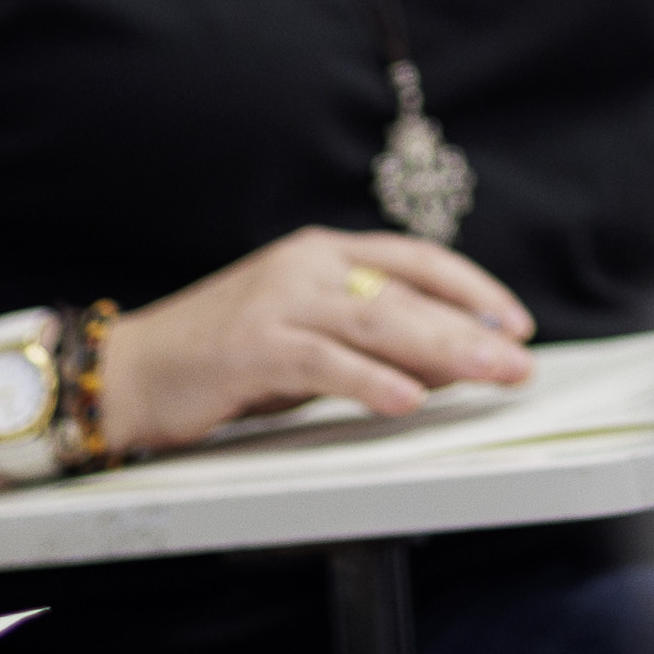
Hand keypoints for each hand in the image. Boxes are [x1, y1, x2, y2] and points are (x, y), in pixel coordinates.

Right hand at [93, 227, 534, 455]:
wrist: (134, 371)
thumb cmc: (225, 359)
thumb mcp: (311, 343)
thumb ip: (374, 346)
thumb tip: (454, 363)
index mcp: (322, 255)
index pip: (416, 259)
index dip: (472, 288)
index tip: (515, 322)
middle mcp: (306, 266)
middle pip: (406, 293)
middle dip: (472, 327)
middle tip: (519, 359)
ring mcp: (278, 301)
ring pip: (377, 321)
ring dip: (443, 349)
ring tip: (491, 374)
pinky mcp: (252, 344)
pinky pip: (324, 363)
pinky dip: (370, 381)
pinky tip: (408, 399)